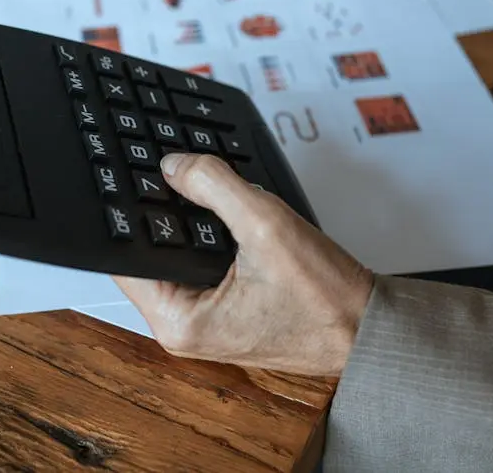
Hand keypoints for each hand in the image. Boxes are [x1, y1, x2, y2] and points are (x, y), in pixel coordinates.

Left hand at [112, 153, 373, 375]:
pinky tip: (219, 215)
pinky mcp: (221, 309)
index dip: (130, 213)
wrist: (366, 327)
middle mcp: (183, 327)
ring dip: (186, 225)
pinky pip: (198, 265)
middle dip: (161, 215)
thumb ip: (214, 186)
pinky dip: (205, 238)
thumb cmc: (325, 299)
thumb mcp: (265, 226)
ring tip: (199, 191)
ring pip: (174, 258)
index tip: (135, 177)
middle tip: (173, 175)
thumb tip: (174, 166)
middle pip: (148, 255)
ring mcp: (203, 320)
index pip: (126, 258)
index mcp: (179, 322)